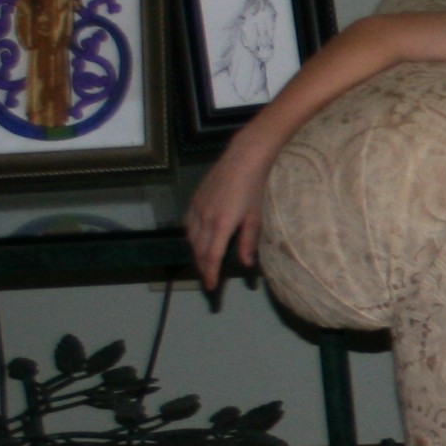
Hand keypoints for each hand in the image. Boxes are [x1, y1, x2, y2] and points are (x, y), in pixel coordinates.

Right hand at [183, 144, 269, 286]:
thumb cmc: (255, 187)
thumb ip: (248, 242)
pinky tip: (198, 239)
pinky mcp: (195, 199)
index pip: (212, 257)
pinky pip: (189, 223)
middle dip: (203, 267)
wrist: (244, 158)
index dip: (210, 274)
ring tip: (205, 262)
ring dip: (197, 253)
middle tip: (208, 278)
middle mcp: (205, 218)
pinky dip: (192, 236)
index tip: (211, 287)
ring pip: (192, 238)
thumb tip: (246, 264)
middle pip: (199, 250)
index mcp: (222, 225)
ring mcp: (198, 207)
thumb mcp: (256, 216)